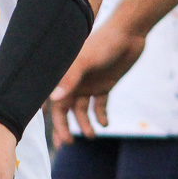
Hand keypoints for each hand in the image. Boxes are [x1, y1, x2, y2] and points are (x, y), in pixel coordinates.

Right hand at [49, 19, 144, 145]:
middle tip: (67, 144)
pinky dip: (101, 115)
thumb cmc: (104, 43)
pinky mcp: (104, 84)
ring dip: (84, 123)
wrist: (129, 33)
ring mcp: (89, 82)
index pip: (51, 98)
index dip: (48, 116)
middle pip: (64, 108)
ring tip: (92, 135)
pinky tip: (105, 123)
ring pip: (81, 109)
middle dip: (64, 126)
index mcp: (64, 72)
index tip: (50, 133)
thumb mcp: (86, 60)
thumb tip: (54, 100)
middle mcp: (73, 79)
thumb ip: (70, 79)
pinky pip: (99, 105)